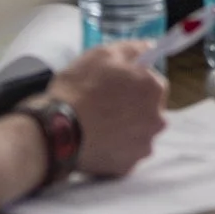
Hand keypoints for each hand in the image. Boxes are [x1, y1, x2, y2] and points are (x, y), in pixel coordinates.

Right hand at [44, 42, 167, 178]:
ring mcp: (143, 145)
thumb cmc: (80, 88)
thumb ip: (132, 49)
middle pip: (149, 111)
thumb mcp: (103, 54)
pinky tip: (96, 141)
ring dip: (124, 129)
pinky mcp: (127, 166)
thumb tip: (150, 47)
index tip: (117, 86)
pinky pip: (124, 154)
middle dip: (132, 107)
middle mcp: (157, 120)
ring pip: (138, 134)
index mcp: (154, 90)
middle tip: (105, 105)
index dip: (134, 83)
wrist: (57, 129)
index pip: (154, 83)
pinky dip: (114, 149)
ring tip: (98, 125)